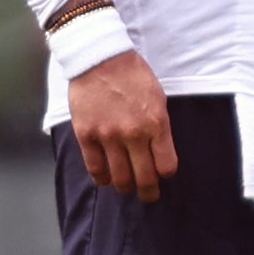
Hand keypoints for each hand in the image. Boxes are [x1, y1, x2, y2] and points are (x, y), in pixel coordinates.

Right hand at [68, 51, 177, 202]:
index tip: (163, 174)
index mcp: (156, 124)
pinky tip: (106, 179)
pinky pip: (95, 167)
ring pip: (119, 177)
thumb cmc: (133, 75)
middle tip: (149, 196)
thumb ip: (159, 126)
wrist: (100, 58)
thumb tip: (159, 151)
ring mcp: (108, 136)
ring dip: (125, 187)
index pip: (166, 166)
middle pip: (144, 177)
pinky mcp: (86, 135)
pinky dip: (102, 178)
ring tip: (127, 187)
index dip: (165, 174)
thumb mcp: (158, 98)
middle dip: (148, 192)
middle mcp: (133, 134)